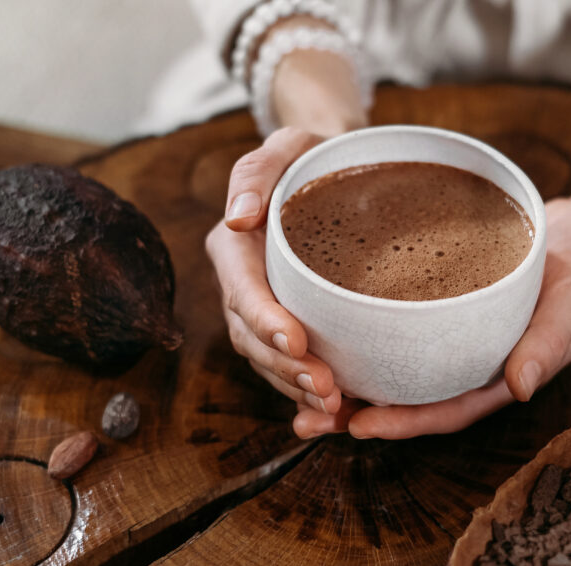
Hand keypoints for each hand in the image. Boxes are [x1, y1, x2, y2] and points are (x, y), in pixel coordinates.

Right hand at [206, 127, 344, 419]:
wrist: (335, 173)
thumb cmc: (312, 156)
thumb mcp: (288, 146)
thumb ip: (257, 172)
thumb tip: (238, 217)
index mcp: (233, 247)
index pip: (242, 290)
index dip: (264, 320)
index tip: (295, 341)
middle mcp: (240, 285)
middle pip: (252, 338)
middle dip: (285, 369)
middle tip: (327, 389)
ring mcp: (261, 312)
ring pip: (268, 362)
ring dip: (296, 389)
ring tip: (335, 408)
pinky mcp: (286, 327)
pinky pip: (288, 368)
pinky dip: (306, 394)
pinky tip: (336, 414)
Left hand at [295, 99, 570, 439]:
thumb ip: (550, 341)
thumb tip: (521, 387)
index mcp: (503, 374)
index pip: (448, 409)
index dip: (405, 423)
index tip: (360, 427)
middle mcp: (471, 363)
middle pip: (410, 398)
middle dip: (360, 413)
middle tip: (305, 421)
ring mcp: (455, 338)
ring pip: (396, 369)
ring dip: (351, 381)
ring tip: (295, 386)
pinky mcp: (443, 308)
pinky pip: (398, 329)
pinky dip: (363, 336)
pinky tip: (323, 332)